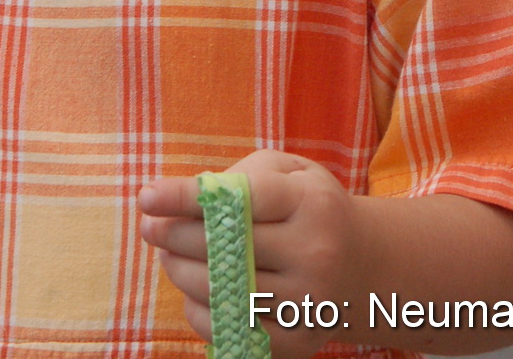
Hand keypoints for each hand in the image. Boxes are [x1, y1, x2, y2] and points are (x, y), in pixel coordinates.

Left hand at [139, 151, 361, 356]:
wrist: (366, 266)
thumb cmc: (312, 207)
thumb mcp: (292, 172)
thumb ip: (242, 175)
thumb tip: (186, 199)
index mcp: (309, 202)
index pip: (239, 199)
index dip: (187, 198)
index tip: (147, 196)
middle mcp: (313, 252)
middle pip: (224, 247)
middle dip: (174, 236)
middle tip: (151, 227)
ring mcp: (306, 302)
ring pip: (222, 291)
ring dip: (181, 272)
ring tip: (168, 254)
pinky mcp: (298, 341)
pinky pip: (231, 330)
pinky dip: (200, 311)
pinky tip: (193, 290)